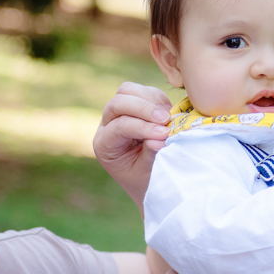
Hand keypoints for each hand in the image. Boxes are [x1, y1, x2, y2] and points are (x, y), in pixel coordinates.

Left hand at [92, 82, 171, 209]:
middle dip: (143, 108)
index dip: (142, 127)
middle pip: (118, 101)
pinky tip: (169, 115)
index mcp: (105, 145)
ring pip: (128, 90)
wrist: (148, 182)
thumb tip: (161, 137)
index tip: (165, 134)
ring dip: (150, 100)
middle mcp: (107, 125)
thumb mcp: (147, 173)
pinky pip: (145, 92)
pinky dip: (158, 99)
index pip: (119, 126)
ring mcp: (120, 113)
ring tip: (168, 117)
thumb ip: (151, 154)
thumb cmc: (146, 181)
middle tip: (166, 120)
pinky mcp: (136, 106)